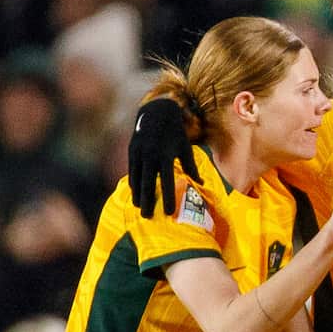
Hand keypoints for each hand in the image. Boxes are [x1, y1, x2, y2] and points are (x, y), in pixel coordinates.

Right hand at [129, 97, 199, 218]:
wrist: (156, 114)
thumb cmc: (175, 133)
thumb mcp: (185, 148)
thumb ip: (191, 166)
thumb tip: (200, 183)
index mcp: (166, 155)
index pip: (167, 181)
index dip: (168, 197)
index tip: (169, 212)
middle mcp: (150, 155)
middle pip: (148, 183)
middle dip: (148, 201)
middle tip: (148, 217)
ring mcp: (139, 153)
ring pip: (137, 179)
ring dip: (138, 195)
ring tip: (140, 209)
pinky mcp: (131, 151)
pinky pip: (131, 171)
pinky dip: (133, 183)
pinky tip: (135, 194)